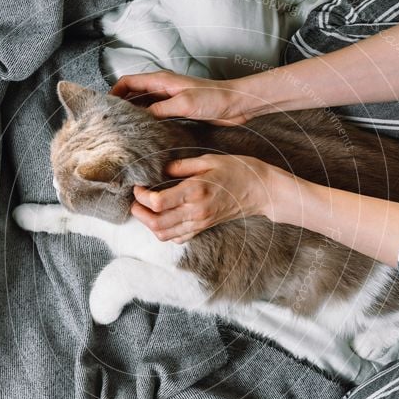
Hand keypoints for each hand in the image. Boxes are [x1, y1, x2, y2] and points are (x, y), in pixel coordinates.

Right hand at [110, 71, 258, 125]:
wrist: (237, 104)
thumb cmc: (214, 99)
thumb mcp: (184, 104)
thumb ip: (160, 110)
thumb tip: (138, 119)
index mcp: (161, 81)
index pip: (128, 82)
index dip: (114, 93)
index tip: (104, 107)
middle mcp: (163, 89)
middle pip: (133, 95)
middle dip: (120, 107)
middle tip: (109, 124)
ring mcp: (170, 100)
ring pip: (144, 107)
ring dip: (134, 117)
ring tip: (123, 133)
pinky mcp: (178, 112)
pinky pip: (156, 117)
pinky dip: (148, 124)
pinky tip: (145, 136)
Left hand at [131, 154, 279, 242]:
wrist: (261, 191)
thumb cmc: (238, 170)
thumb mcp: (209, 160)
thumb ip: (181, 166)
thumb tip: (160, 170)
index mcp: (195, 191)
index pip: (158, 203)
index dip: (142, 196)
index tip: (139, 186)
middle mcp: (196, 211)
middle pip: (156, 223)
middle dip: (139, 212)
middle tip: (136, 200)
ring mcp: (200, 223)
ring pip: (164, 234)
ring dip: (149, 224)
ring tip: (145, 209)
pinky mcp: (203, 228)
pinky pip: (177, 238)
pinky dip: (164, 231)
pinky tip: (163, 218)